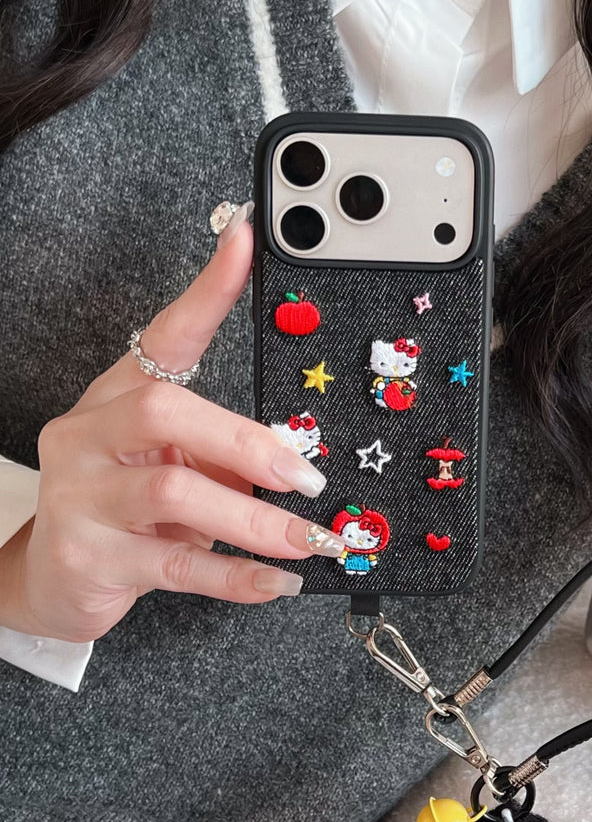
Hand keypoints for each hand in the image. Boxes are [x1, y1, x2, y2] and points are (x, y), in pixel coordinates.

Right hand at [0, 206, 341, 642]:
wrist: (54, 578)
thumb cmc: (125, 509)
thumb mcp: (174, 466)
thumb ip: (224, 454)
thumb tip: (293, 460)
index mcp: (117, 398)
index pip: (165, 335)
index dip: (208, 291)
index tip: (244, 241)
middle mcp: (89, 435)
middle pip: (166, 410)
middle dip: (247, 443)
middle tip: (305, 478)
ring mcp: (80, 496)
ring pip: (174, 492)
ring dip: (255, 521)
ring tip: (307, 540)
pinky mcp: (88, 557)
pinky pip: (177, 564)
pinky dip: (238, 576)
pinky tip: (278, 581)